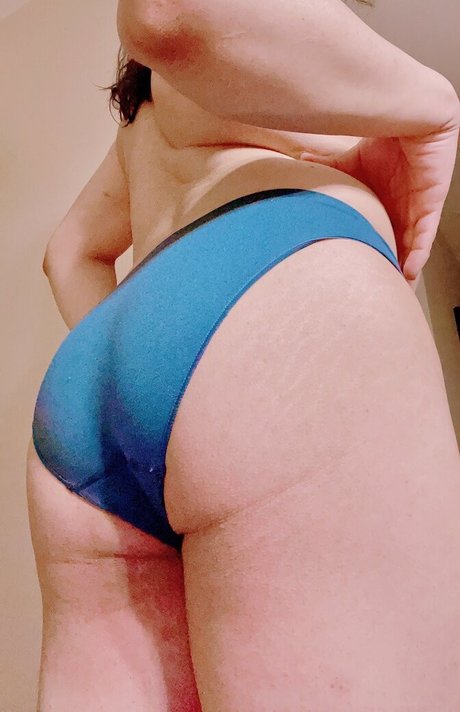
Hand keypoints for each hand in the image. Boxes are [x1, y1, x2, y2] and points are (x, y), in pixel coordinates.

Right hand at [299, 122, 459, 291]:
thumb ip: (329, 172)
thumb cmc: (385, 138)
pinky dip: (417, 253)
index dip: (372, 258)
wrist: (412, 113)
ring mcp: (418, 208)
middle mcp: (402, 210)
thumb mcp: (350, 163)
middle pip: (397, 249)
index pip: (379, 239)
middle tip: (379, 296)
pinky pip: (424, 233)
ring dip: (404, 269)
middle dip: (389, 271)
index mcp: (384, 205)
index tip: (361, 280)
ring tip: (395, 292)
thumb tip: (298, 165)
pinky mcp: (430, 201)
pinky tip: (407, 270)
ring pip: (411, 247)